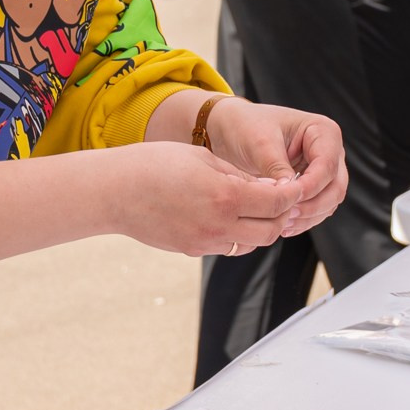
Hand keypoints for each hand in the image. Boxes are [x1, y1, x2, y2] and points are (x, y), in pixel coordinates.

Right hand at [106, 141, 306, 256]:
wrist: (115, 191)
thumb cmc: (156, 164)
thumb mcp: (205, 158)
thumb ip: (241, 176)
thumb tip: (271, 187)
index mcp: (226, 196)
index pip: (277, 202)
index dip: (292, 193)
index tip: (295, 185)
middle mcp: (219, 225)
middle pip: (271, 230)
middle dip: (281, 215)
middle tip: (280, 199)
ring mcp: (205, 242)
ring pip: (250, 243)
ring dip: (260, 228)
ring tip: (255, 207)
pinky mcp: (192, 251)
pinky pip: (227, 247)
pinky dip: (236, 235)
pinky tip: (228, 216)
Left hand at [205, 97, 349, 235]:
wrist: (232, 130)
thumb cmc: (246, 127)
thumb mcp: (259, 143)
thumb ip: (276, 167)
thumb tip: (288, 193)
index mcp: (322, 131)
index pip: (327, 166)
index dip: (311, 186)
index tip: (288, 199)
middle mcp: (329, 151)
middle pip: (335, 187)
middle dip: (313, 206)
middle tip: (285, 215)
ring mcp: (323, 171)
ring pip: (329, 203)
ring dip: (309, 217)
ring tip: (281, 224)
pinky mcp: (313, 187)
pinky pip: (317, 209)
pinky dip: (304, 220)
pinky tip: (283, 225)